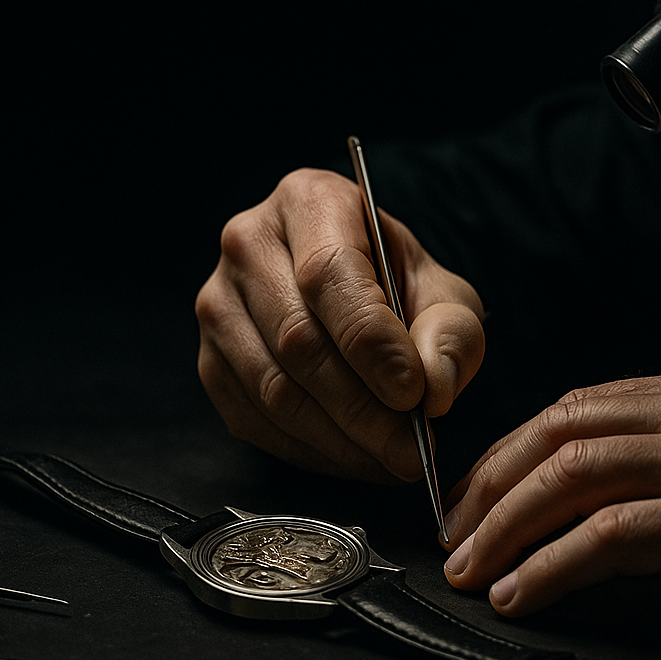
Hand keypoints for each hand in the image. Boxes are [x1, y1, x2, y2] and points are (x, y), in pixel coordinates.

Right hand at [196, 168, 484, 482]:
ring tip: (392, 458)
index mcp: (309, 201)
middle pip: (298, 339)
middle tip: (411, 449)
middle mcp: (248, 244)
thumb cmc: (400, 287)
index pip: (330, 274)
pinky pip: (253, 418)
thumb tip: (431, 388)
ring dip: (339, 439)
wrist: (358, 297)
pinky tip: (355, 457)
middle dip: (362, 408)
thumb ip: (450, 335)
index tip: (414, 394)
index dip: (372, 343)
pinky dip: (310, 451)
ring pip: (273, 387)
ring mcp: (218, 303)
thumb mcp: (444, 295)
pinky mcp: (210, 360)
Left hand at [440, 366, 660, 659]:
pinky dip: (553, 565)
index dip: (514, 449)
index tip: (474, 494)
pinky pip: (613, 535)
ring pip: (575, 473)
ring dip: (507, 525)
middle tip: (453, 534)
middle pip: (563, 429)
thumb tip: (571, 519)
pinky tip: (522, 591)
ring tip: (471, 568)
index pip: (580, 404)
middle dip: (491, 483)